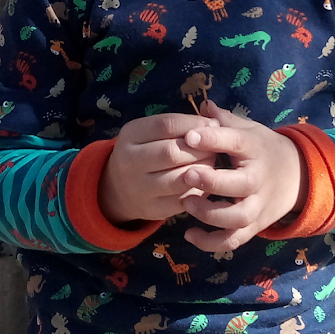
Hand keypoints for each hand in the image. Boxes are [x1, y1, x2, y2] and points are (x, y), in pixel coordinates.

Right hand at [99, 113, 219, 223]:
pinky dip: (199, 190)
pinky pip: (183, 200)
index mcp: (131, 135)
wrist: (119, 189)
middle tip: (215, 148)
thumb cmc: (146, 152)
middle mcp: (129, 161)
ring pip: (179, 179)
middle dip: (200, 149)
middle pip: (172, 152)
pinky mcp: (152, 209)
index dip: (193, 124)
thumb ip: (179, 125)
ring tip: (212, 164)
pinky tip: (204, 182)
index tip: (213, 125)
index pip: (166, 124)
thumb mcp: (152, 133)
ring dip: (203, 170)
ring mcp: (139, 188)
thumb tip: (214, 124)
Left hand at [179, 101, 306, 251]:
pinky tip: (189, 234)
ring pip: (238, 218)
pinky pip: (234, 241)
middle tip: (186, 175)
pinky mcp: (254, 226)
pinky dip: (212, 243)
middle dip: (212, 182)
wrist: (297, 177)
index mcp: (255, 149)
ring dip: (211, 214)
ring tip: (186, 203)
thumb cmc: (262, 149)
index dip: (213, 139)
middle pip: (240, 185)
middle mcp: (259, 179)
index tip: (189, 135)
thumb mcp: (249, 130)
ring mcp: (258, 206)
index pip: (236, 142)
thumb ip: (225, 120)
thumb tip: (203, 104)